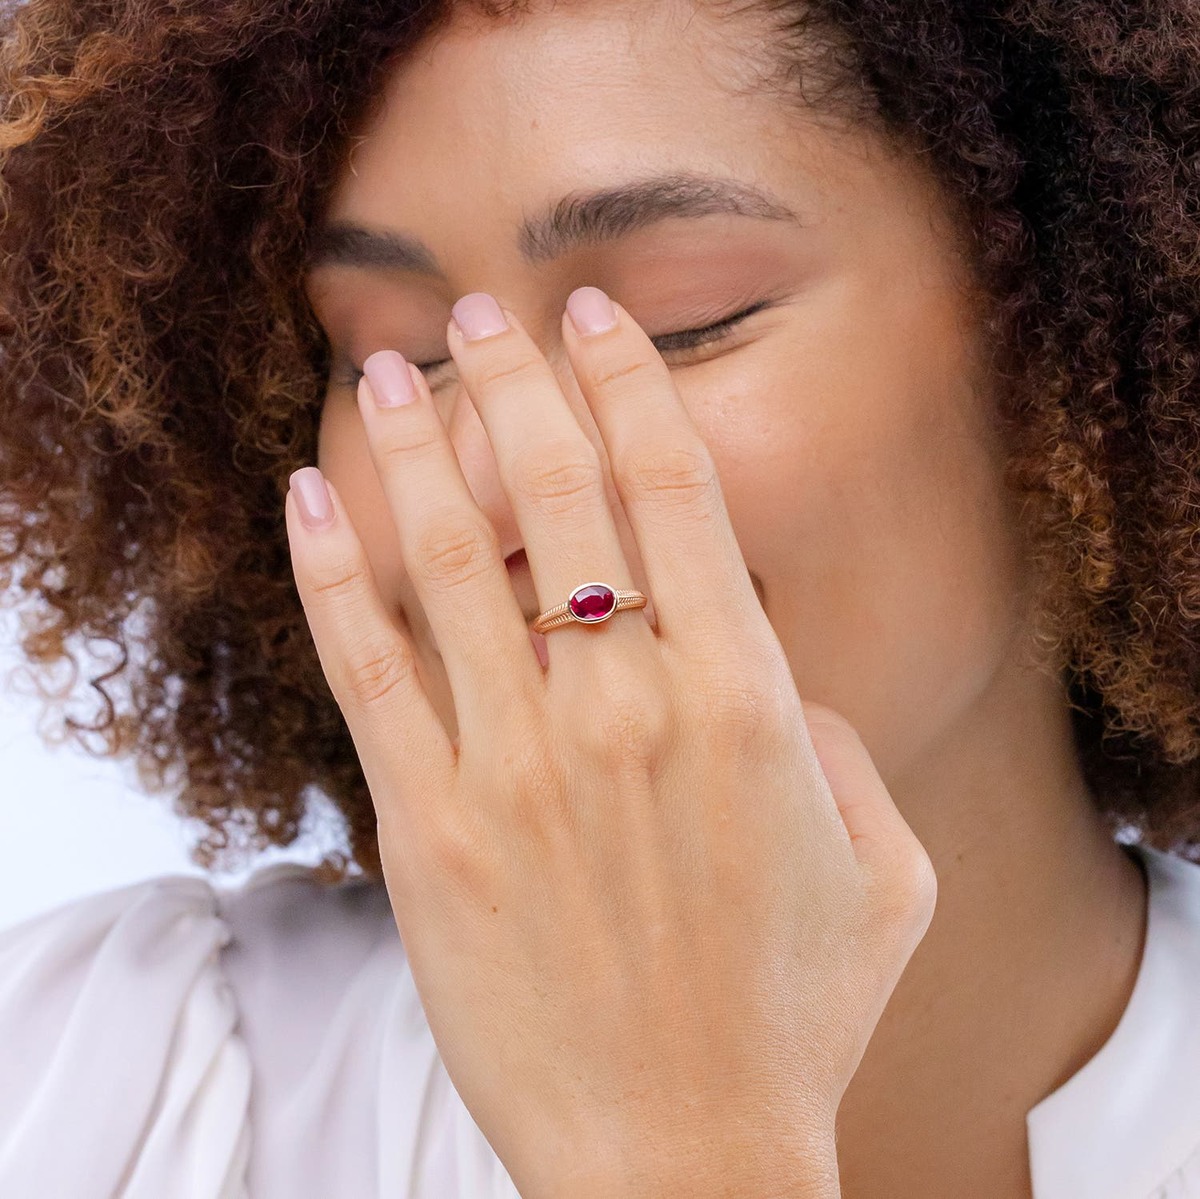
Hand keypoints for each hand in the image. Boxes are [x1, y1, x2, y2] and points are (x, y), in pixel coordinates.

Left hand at [285, 288, 936, 1198]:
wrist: (681, 1156)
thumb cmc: (796, 1014)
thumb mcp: (886, 872)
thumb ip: (843, 746)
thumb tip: (776, 669)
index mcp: (746, 700)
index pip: (676, 488)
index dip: (629, 382)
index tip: (595, 317)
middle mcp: (625, 710)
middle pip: (557, 491)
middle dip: (518, 378)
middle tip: (488, 312)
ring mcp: (516, 766)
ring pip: (448, 556)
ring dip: (411, 444)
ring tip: (384, 368)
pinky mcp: (428, 830)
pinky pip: (364, 667)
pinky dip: (330, 571)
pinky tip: (308, 498)